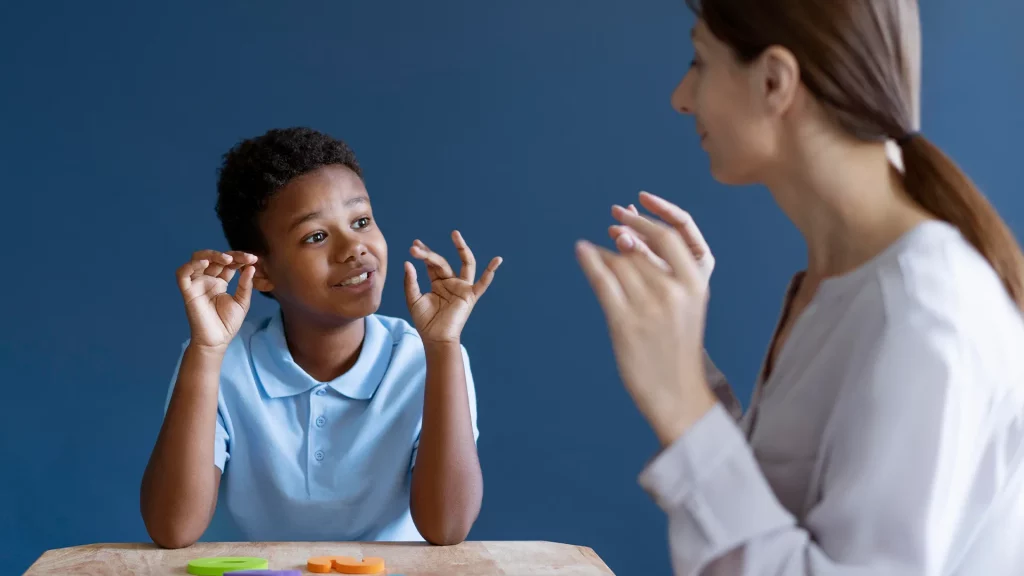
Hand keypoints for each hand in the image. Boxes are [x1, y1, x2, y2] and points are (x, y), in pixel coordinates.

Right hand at [176, 250, 257, 350]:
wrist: (217, 340)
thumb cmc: (228, 323)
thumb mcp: (242, 302)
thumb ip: (245, 284)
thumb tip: (252, 267)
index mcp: (219, 282)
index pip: (228, 263)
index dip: (240, 259)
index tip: (254, 259)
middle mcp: (207, 280)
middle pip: (214, 258)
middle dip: (230, 255)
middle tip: (246, 258)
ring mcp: (196, 284)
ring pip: (197, 260)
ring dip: (211, 255)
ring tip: (228, 259)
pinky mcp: (187, 291)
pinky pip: (182, 274)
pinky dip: (191, 265)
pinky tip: (205, 263)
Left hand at [405, 231, 501, 343]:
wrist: (435, 338)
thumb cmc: (425, 321)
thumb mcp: (414, 299)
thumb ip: (411, 281)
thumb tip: (408, 262)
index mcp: (438, 282)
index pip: (431, 264)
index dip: (423, 254)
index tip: (414, 246)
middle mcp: (451, 282)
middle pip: (442, 262)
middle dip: (429, 254)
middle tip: (416, 247)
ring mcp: (462, 287)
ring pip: (465, 264)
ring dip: (462, 249)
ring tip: (455, 234)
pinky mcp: (470, 296)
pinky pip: (483, 283)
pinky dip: (490, 272)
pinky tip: (498, 260)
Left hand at [577, 202, 716, 445]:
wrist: (677, 391)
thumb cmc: (679, 343)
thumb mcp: (689, 302)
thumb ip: (670, 269)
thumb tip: (634, 232)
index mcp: (696, 284)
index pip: (673, 234)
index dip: (651, 216)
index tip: (636, 202)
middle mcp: (674, 292)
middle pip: (641, 247)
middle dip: (627, 228)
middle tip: (615, 216)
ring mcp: (649, 307)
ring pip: (619, 262)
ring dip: (606, 251)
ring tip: (598, 248)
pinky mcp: (625, 323)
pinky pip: (602, 281)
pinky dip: (589, 261)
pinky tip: (581, 250)